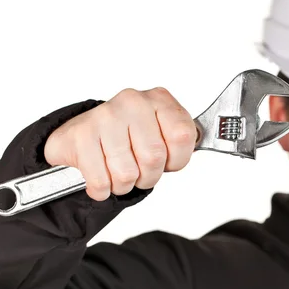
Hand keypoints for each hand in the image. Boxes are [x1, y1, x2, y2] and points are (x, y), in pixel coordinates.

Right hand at [44, 87, 196, 200]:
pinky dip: (102, 189)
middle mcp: (133, 101)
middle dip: (149, 176)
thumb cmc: (128, 138)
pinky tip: (101, 174)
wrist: (82, 135)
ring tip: (119, 171)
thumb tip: (207, 144)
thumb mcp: (162, 133)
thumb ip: (182, 140)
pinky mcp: (81, 135)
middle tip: (141, 171)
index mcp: (159, 100)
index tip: (168, 160)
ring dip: (124, 184)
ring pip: (127, 173)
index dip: (177, 159)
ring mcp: (105, 115)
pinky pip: (101, 181)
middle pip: (154, 158)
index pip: (183, 136)